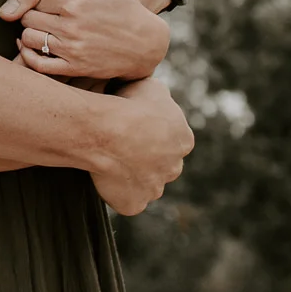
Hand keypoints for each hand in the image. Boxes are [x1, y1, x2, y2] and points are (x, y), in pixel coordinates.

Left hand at [1, 0, 168, 83]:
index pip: (37, 0)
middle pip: (29, 18)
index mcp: (75, 2)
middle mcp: (70, 26)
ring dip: (30, 33)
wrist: (145, 42)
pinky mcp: (74, 68)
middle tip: (42, 16)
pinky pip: (38, 64)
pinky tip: (32, 48)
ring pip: (30, 39)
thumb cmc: (124, 6)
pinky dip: (28, 56)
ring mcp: (72, 49)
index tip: (48, 3)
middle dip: (31, 15)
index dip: (40, 0)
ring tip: (41, 30)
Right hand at [89, 75, 193, 215]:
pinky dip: (118, 193)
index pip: (171, 140)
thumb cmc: (128, 104)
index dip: (151, 134)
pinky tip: (106, 177)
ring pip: (146, 185)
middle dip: (147, 159)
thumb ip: (161, 96)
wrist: (106, 131)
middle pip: (161, 166)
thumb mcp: (151, 86)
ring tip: (111, 160)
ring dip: (134, 177)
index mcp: (184, 140)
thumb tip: (159, 98)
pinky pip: (128, 201)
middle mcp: (175, 168)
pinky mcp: (135, 204)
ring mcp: (155, 189)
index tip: (133, 127)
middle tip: (122, 146)